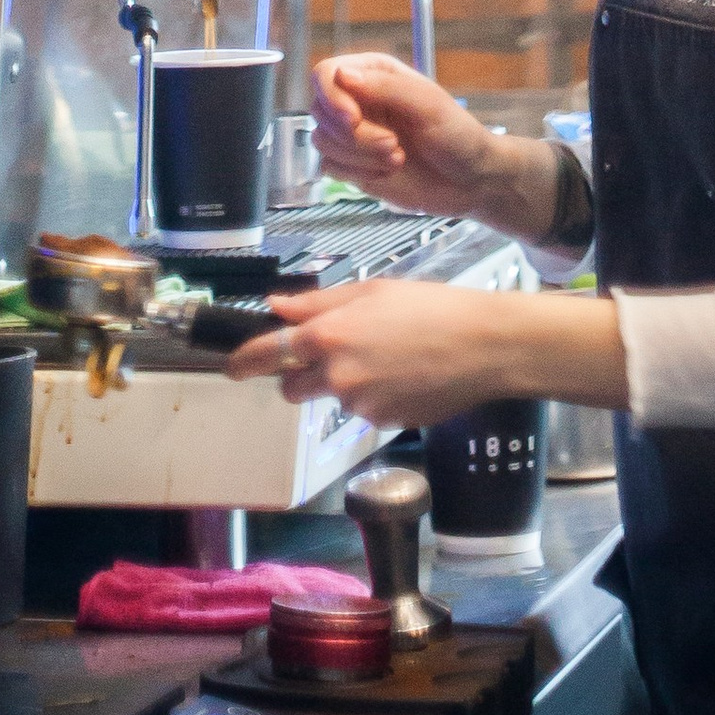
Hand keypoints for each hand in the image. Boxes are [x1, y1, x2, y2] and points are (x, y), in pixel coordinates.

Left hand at [222, 281, 529, 427]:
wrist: (482, 346)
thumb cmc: (431, 309)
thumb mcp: (370, 291)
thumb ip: (317, 303)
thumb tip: (278, 306)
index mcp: (328, 336)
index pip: (267, 354)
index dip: (244, 360)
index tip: (233, 365)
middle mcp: (337, 376)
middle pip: (291, 387)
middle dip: (299, 374)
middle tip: (331, 352)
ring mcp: (359, 405)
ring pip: (332, 398)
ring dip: (344, 383)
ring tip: (385, 356)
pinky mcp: (383, 423)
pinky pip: (363, 411)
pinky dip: (374, 396)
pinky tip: (402, 375)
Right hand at [310, 51, 497, 217]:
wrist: (469, 181)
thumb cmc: (457, 135)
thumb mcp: (428, 105)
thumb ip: (386, 87)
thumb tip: (343, 75)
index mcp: (374, 74)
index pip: (326, 74)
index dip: (332, 97)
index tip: (353, 119)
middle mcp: (358, 101)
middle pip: (320, 110)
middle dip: (355, 135)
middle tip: (393, 145)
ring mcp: (354, 134)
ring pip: (322, 139)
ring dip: (359, 155)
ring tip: (397, 157)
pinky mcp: (352, 164)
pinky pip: (329, 166)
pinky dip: (357, 172)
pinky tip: (387, 171)